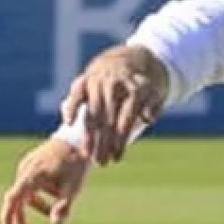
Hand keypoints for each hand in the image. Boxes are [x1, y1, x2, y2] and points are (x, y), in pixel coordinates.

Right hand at [0, 136, 91, 223]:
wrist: (78, 138)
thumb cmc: (77, 163)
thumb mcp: (74, 187)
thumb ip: (64, 207)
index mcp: (33, 175)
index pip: (13, 198)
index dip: (8, 216)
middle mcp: (26, 170)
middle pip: (17, 199)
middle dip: (22, 219)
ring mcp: (27, 166)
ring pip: (25, 193)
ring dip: (38, 204)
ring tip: (60, 205)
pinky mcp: (31, 164)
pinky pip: (30, 185)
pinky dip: (40, 193)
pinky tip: (58, 191)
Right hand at [59, 46, 167, 165]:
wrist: (124, 60)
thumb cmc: (140, 86)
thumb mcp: (155, 95)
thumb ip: (152, 107)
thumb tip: (148, 119)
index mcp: (135, 88)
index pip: (126, 118)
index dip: (121, 140)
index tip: (117, 157)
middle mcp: (115, 83)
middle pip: (108, 119)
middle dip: (103, 144)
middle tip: (101, 163)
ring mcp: (98, 80)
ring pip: (91, 112)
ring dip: (88, 135)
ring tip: (87, 154)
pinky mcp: (84, 79)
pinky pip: (76, 94)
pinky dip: (71, 107)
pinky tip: (69, 124)